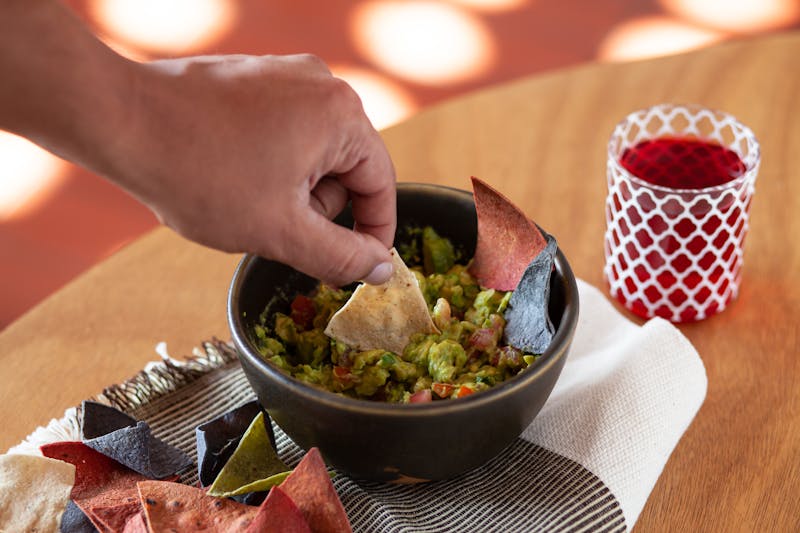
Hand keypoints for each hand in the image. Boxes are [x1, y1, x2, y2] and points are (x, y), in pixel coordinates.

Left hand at [112, 54, 395, 285]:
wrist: (121, 121)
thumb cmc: (199, 172)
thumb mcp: (281, 231)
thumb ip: (341, 256)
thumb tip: (380, 267)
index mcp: (340, 114)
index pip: (380, 184)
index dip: (374, 233)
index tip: (363, 266)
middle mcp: (320, 84)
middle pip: (347, 169)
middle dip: (318, 210)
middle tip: (278, 229)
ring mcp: (286, 75)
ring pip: (314, 154)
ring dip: (292, 190)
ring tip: (246, 200)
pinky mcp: (256, 79)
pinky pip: (285, 133)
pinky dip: (270, 165)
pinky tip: (233, 178)